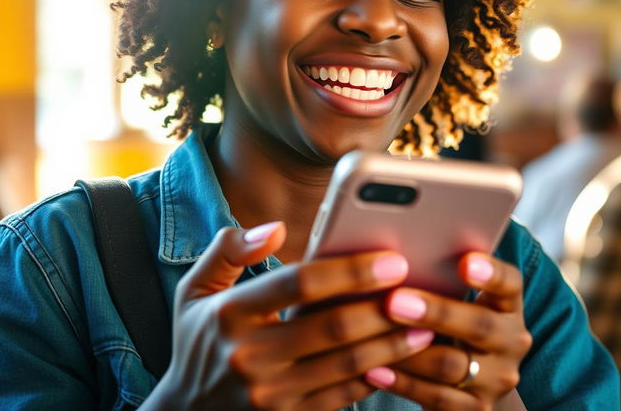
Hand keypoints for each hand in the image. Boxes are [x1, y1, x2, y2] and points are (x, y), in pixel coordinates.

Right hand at [144, 222, 433, 410]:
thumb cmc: (199, 340)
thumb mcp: (195, 289)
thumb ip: (229, 250)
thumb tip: (276, 228)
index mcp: (230, 313)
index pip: (299, 283)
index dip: (350, 269)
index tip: (390, 259)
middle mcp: (249, 356)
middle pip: (332, 325)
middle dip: (382, 305)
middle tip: (417, 288)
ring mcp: (269, 396)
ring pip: (346, 364)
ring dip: (391, 343)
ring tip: (424, 323)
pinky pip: (342, 398)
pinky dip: (374, 376)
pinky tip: (398, 357)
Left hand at [365, 253, 531, 410]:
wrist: (475, 383)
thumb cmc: (453, 321)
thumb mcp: (458, 299)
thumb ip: (440, 277)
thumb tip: (390, 253)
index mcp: (508, 306)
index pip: (510, 284)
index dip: (491, 273)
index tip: (465, 262)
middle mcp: (511, 341)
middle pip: (480, 326)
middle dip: (435, 312)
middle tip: (395, 300)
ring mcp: (497, 379)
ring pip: (452, 365)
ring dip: (408, 349)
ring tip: (374, 333)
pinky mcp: (477, 410)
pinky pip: (437, 397)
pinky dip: (402, 382)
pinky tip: (374, 369)